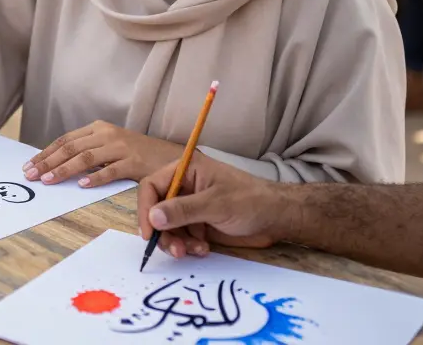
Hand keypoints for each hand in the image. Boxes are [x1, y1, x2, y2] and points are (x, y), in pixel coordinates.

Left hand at [24, 121, 183, 188]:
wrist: (170, 156)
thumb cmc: (136, 155)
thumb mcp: (109, 147)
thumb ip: (87, 152)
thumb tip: (56, 166)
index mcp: (98, 129)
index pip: (66, 140)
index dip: (45, 153)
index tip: (29, 166)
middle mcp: (107, 135)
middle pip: (71, 148)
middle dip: (48, 162)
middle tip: (31, 175)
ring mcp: (121, 148)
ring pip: (86, 158)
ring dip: (64, 170)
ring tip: (49, 181)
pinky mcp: (134, 162)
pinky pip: (110, 170)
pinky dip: (95, 177)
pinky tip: (81, 185)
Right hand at [138, 152, 293, 259]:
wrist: (276, 218)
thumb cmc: (250, 201)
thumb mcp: (216, 204)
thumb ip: (183, 210)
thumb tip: (153, 217)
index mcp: (185, 170)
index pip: (151, 186)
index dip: (145, 209)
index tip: (149, 233)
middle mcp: (183, 187)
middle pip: (156, 210)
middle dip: (163, 232)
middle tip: (175, 250)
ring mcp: (190, 207)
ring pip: (166, 227)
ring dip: (176, 242)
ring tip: (194, 251)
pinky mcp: (197, 224)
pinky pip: (180, 237)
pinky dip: (187, 246)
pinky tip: (203, 250)